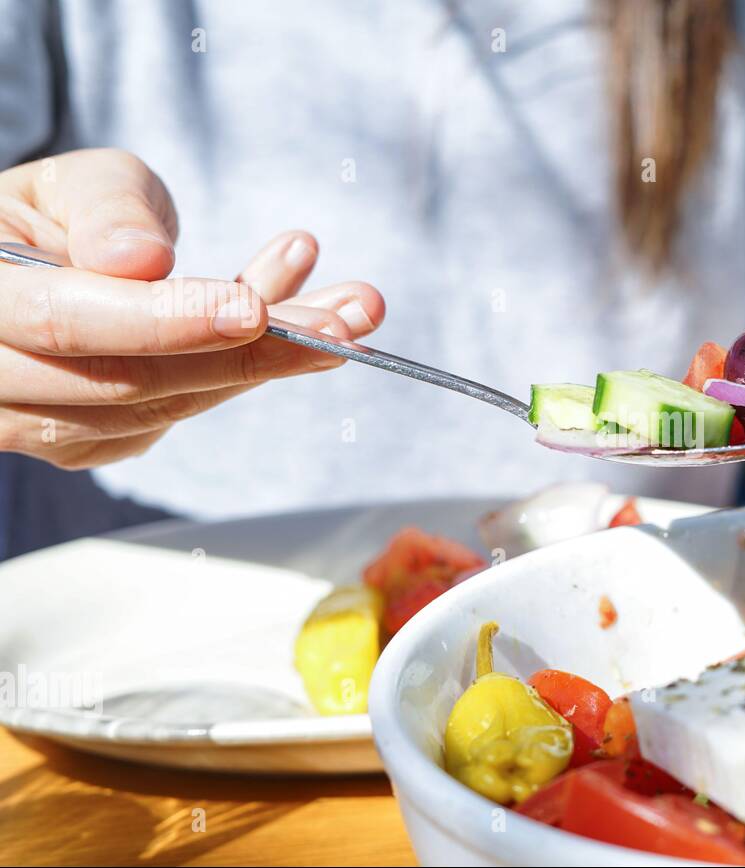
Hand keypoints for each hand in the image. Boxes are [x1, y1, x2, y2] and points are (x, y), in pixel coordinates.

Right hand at [0, 148, 383, 467]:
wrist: (29, 264)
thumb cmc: (50, 217)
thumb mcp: (71, 182)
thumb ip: (104, 208)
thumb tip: (140, 260)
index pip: (63, 322)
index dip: (163, 320)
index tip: (252, 309)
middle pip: (123, 384)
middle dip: (247, 355)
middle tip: (342, 322)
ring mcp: (35, 423)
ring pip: (159, 409)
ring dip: (265, 363)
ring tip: (346, 311)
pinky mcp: (88, 442)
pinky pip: (174, 415)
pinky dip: (245, 370)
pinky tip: (301, 322)